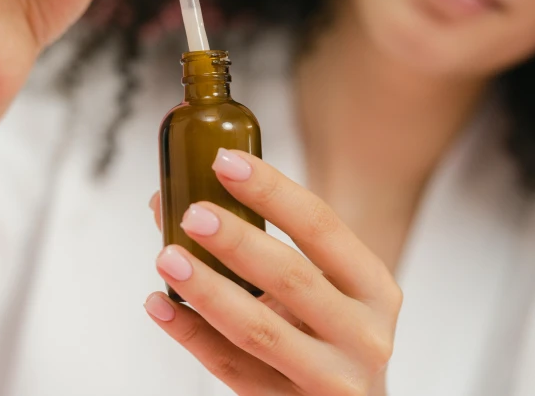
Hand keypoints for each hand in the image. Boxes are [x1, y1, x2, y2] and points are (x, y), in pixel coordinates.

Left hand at [146, 150, 401, 395]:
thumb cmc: (331, 331)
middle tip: (191, 213)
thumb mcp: (323, 287)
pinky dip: (192, 335)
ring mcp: (332, 378)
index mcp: (373, 286)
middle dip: (237, 241)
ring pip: (259, 329)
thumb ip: (263, 245)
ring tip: (167, 256)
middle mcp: (364, 333)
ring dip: (208, 288)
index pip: (321, 225)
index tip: (225, 161)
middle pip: (292, 276)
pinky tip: (162, 306)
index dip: (271, 190)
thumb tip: (172, 202)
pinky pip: (232, 370)